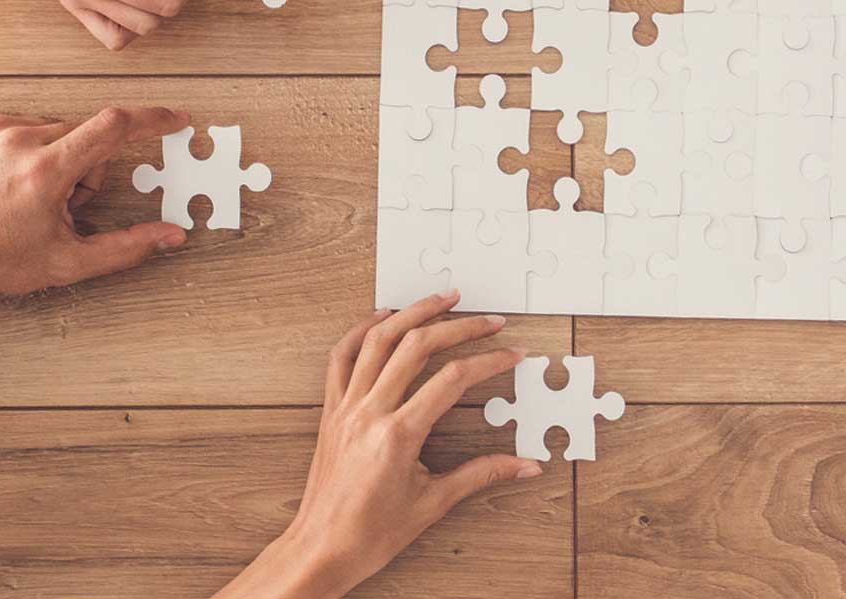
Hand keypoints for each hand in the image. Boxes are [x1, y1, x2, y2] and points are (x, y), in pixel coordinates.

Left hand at [0, 106, 191, 343]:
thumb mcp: (66, 262)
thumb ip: (127, 247)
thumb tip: (172, 235)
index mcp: (45, 171)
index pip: (113, 127)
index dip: (152, 119)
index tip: (175, 118)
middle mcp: (17, 138)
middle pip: (83, 136)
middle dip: (84, 167)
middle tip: (58, 205)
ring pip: (51, 129)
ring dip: (52, 156)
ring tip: (23, 195)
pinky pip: (18, 124)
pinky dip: (21, 147)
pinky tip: (2, 179)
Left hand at [217, 293, 538, 598]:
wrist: (321, 548)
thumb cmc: (370, 533)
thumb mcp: (433, 504)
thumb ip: (481, 475)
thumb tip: (525, 465)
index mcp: (398, 435)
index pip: (452, 380)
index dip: (488, 361)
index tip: (511, 354)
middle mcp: (369, 412)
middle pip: (417, 347)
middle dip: (459, 326)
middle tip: (488, 319)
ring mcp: (346, 407)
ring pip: (378, 340)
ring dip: (412, 312)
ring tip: (441, 298)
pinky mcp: (331, 411)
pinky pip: (342, 357)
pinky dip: (362, 331)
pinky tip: (382, 318)